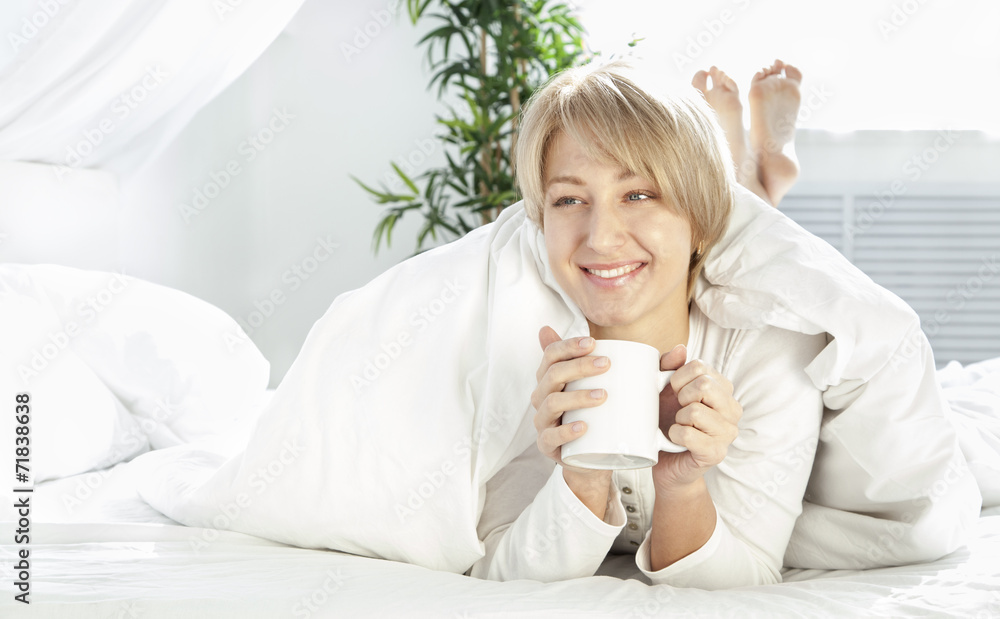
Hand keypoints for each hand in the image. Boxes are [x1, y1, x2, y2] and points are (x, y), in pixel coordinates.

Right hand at [530, 326, 609, 477]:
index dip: (568, 346)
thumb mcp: (593, 386)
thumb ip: (594, 362)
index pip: (551, 355)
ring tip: (602, 395)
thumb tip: (596, 335)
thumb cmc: (590, 414)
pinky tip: (584, 426)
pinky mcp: (547, 445)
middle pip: (553, 375)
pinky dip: (567, 431)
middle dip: (579, 366)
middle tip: (606, 364)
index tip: (593, 342)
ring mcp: (543, 422)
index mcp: (549, 379)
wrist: (591, 456)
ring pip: (552, 403)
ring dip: (577, 396)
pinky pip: (551, 437)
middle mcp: (541, 397)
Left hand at [652, 345, 742, 490]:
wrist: (666, 462)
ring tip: (679, 426)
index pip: (699, 367)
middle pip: (704, 385)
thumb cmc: (666, 422)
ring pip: (696, 411)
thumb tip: (681, 348)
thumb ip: (669, 365)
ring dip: (677, 419)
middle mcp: (732, 409)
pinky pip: (689, 434)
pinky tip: (677, 440)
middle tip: (676, 409)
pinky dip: (675, 435)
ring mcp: (728, 432)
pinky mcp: (717, 453)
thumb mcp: (663, 389)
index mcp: (723, 389)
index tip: (672, 392)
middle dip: (680, 396)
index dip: (676, 378)